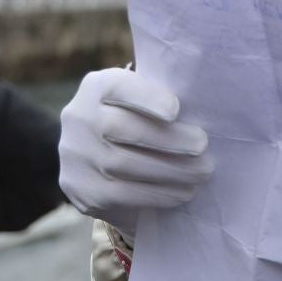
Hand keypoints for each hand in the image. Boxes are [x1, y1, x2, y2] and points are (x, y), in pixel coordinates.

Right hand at [59, 67, 213, 237]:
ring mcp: (75, 155)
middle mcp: (78, 117)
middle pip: (122, 128)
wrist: (100, 159)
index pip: (116, 86)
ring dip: (170, 171)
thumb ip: (164, 100)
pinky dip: (157, 194)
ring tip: (201, 173)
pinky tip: (182, 192)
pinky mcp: (80, 189)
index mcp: (96, 87)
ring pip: (122, 165)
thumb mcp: (145, 102)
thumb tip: (206, 108)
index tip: (176, 110)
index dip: (146, 98)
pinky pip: (120, 194)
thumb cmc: (140, 122)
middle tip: (202, 146)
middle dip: (168, 139)